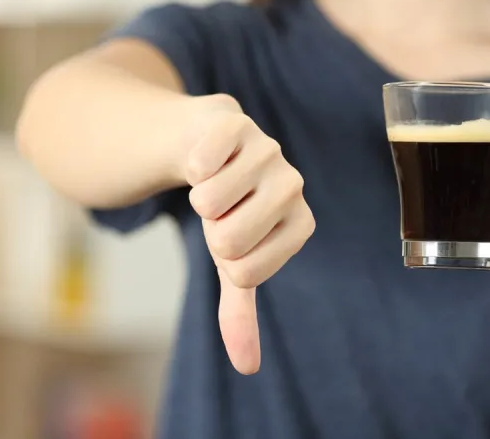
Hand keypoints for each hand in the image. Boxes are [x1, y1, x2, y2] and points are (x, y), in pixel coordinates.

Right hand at [184, 95, 314, 373]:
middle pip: (228, 239)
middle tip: (221, 207)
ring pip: (209, 201)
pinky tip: (206, 155)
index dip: (223, 257)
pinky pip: (201, 161)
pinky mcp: (238, 122)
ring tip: (215, 181)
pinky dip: (189, 164)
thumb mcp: (232, 261)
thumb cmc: (228, 210)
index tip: (232, 232)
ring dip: (196, 196)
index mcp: (300, 226)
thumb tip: (246, 368)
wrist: (206, 145)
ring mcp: (269, 152)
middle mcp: (294, 187)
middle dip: (208, 228)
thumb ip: (241, 311)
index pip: (245, 272)